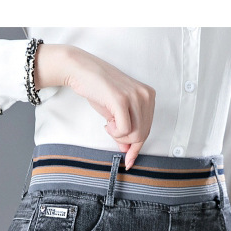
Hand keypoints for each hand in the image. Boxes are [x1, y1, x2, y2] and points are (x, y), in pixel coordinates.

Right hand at [34, 44, 154, 168]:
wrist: (82, 71)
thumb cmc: (98, 89)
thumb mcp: (115, 112)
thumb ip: (125, 129)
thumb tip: (127, 148)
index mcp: (148, 95)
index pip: (147, 128)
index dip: (137, 147)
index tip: (129, 160)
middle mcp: (145, 95)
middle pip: (143, 134)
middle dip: (125, 140)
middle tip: (111, 130)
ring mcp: (135, 96)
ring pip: (135, 134)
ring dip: (119, 135)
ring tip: (109, 123)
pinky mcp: (122, 100)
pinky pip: (124, 130)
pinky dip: (114, 132)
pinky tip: (107, 123)